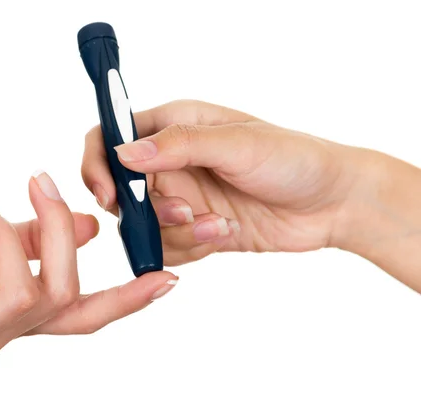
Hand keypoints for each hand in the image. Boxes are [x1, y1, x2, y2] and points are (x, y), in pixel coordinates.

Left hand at [0, 171, 177, 364]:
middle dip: (54, 228)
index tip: (165, 278)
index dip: (127, 301)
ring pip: (18, 295)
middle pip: (58, 294)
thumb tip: (90, 226)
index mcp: (12, 318)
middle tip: (36, 180)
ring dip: (1, 235)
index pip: (82, 317)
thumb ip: (34, 238)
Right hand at [82, 100, 357, 265]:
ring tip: (218, 223)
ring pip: (144, 225)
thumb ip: (178, 144)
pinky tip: (224, 232)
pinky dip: (192, 246)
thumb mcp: (238, 143)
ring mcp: (181, 196)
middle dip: (147, 210)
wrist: (333, 203)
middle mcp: (171, 160)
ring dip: (176, 232)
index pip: (111, 137)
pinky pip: (168, 246)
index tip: (109, 193)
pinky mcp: (194, 227)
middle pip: (122, 190)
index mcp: (174, 125)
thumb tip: (124, 151)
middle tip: (185, 211)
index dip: (98, 164)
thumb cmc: (294, 158)